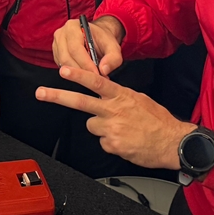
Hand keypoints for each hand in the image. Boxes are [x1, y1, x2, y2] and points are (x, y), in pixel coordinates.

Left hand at [36, 66, 191, 168]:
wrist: (173, 143)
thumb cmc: (158, 121)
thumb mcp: (139, 99)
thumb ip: (119, 97)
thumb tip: (105, 95)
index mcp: (121, 95)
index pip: (96, 81)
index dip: (78, 75)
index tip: (63, 70)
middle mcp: (114, 110)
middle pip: (80, 101)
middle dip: (57, 96)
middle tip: (40, 93)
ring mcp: (112, 128)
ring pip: (92, 125)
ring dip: (100, 127)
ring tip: (121, 130)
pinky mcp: (112, 145)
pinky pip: (102, 142)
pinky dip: (110, 142)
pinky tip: (125, 141)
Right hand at [52, 16, 123, 74]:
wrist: (96, 37)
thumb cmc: (103, 39)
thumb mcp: (113, 47)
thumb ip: (113, 58)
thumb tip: (103, 70)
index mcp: (73, 27)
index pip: (75, 48)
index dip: (85, 63)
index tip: (96, 74)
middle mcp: (61, 34)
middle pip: (66, 57)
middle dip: (81, 70)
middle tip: (94, 78)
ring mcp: (56, 44)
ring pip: (63, 64)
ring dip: (77, 73)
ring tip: (91, 76)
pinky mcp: (56, 54)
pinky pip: (62, 66)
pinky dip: (73, 73)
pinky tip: (83, 73)